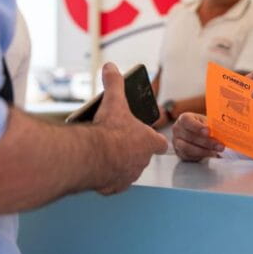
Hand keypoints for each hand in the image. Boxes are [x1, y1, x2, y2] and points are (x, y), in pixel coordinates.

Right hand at [92, 63, 167, 193]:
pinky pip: (112, 182)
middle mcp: (142, 162)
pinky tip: (97, 168)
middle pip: (142, 157)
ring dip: (119, 164)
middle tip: (117, 141)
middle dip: (131, 150)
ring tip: (104, 154)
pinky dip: (106, 177)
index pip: (159, 143)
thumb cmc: (109, 131)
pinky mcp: (114, 186)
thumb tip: (111, 67)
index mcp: (148, 142)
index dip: (152, 139)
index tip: (145, 136)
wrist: (93, 156)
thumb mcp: (113, 101)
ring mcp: (129, 176)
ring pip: (127, 170)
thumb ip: (114, 83)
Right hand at [171, 112, 224, 161]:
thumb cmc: (203, 126)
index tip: (208, 131)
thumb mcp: (207, 122)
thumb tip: (223, 130)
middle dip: (206, 142)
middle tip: (220, 145)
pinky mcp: (180, 153)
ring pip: (188, 148)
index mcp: (183, 119)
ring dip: (204, 151)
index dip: (197, 127)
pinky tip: (211, 154)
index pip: (187, 121)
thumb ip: (211, 125)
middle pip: (189, 137)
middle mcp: (177, 130)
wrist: (197, 135)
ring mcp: (176, 142)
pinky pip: (189, 156)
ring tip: (216, 151)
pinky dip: (201, 156)